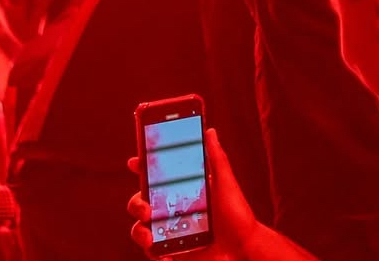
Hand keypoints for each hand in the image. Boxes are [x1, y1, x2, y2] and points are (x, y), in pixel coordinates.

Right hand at [128, 129, 262, 260]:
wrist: (243, 248)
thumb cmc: (237, 214)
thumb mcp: (226, 184)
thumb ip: (216, 158)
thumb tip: (210, 131)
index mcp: (182, 189)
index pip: (156, 176)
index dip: (142, 167)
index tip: (134, 162)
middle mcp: (172, 209)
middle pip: (140, 202)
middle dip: (136, 203)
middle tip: (146, 208)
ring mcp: (169, 231)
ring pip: (140, 228)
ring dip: (140, 231)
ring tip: (150, 237)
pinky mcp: (172, 252)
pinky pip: (154, 253)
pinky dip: (155, 254)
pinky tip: (165, 256)